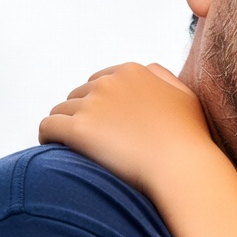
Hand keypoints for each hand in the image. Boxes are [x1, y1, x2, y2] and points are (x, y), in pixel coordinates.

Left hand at [39, 63, 216, 195]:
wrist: (182, 166)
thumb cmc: (189, 137)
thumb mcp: (185, 95)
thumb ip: (163, 77)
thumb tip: (146, 70)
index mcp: (132, 71)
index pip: (99, 82)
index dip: (101, 104)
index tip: (106, 124)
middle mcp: (109, 82)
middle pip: (78, 95)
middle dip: (83, 114)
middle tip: (94, 139)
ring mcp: (92, 105)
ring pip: (60, 111)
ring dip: (66, 126)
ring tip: (74, 147)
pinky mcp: (78, 129)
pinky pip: (48, 127)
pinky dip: (48, 136)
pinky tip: (55, 148)